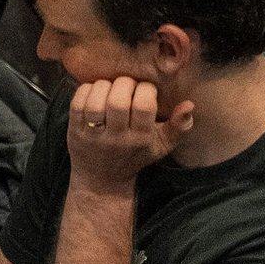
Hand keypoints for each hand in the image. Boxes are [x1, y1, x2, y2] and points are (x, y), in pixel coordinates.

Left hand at [67, 77, 193, 189]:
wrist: (102, 179)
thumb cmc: (136, 155)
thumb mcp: (163, 145)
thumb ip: (180, 126)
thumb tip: (189, 104)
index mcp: (141, 139)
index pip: (143, 106)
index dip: (145, 89)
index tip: (144, 89)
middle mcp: (117, 138)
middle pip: (117, 101)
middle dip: (123, 84)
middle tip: (126, 85)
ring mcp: (94, 135)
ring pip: (96, 101)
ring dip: (103, 86)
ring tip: (110, 87)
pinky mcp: (74, 132)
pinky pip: (77, 104)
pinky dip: (85, 90)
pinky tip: (94, 91)